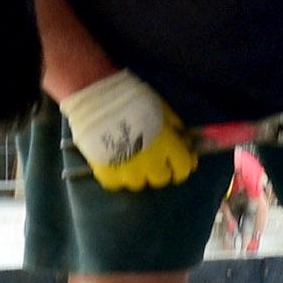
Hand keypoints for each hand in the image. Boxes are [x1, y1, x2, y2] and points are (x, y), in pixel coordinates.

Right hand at [61, 69, 199, 191]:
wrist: (97, 98)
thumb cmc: (134, 99)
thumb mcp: (163, 109)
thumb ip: (176, 129)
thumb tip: (184, 141)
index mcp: (168, 147)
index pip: (184, 168)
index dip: (185, 165)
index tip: (182, 159)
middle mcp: (150, 164)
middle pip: (161, 179)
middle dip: (161, 169)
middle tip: (155, 158)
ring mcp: (127, 172)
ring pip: (139, 183)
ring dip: (139, 174)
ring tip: (132, 160)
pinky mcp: (106, 174)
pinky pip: (116, 184)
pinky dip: (118, 176)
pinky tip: (115, 164)